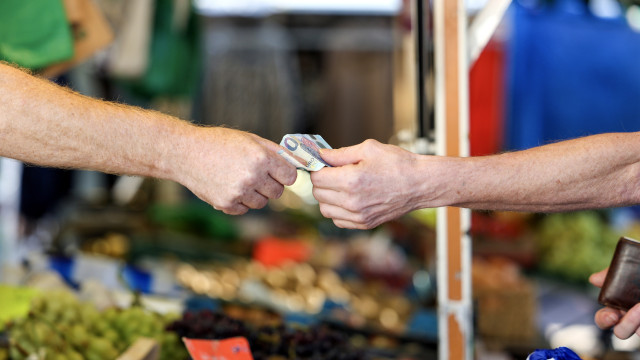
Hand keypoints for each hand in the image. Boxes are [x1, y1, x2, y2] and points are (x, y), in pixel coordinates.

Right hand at [178, 127, 296, 214]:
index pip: (290, 177)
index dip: (285, 174)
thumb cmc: (219, 142)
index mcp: (260, 158)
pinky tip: (229, 187)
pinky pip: (244, 209)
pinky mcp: (226, 204)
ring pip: (262, 203)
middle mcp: (252, 176)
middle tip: (258, 175)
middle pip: (278, 192)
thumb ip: (274, 151)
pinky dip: (240, 202)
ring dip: (256, 195)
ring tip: (241, 180)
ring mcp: (238, 192)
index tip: (278, 172)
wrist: (185, 153)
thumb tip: (295, 162)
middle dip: (271, 185)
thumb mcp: (249, 139)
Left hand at [310, 139, 423, 228]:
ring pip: (325, 210)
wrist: (421, 184)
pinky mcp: (364, 224)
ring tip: (340, 186)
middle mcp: (352, 201)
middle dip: (322, 182)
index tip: (324, 165)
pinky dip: (338, 210)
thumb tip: (321, 155)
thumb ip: (340, 154)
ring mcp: (358, 215)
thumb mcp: (368, 149)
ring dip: (327, 197)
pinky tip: (348, 199)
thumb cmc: (398, 164)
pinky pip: (338, 220)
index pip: (317, 178)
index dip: (318, 169)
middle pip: (318, 194)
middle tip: (333, 173)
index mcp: (351, 180)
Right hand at [590, 268, 639, 338]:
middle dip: (624, 325)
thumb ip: (613, 273)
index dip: (604, 320)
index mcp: (622, 304)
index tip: (612, 315)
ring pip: (638, 332)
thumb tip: (593, 279)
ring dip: (636, 321)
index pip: (606, 318)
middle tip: (626, 316)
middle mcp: (633, 316)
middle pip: (621, 332)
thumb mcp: (633, 267)